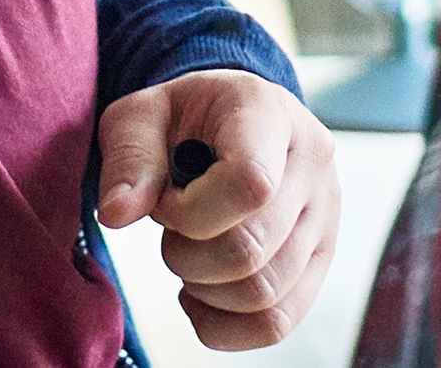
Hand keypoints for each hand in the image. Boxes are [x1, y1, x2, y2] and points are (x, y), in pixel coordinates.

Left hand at [91, 68, 342, 349]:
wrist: (229, 120)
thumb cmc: (184, 118)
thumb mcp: (141, 117)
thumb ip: (128, 160)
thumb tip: (116, 214)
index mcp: (269, 114)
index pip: (252, 183)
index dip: (194, 212)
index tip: (165, 202)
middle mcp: (312, 164)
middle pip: (252, 249)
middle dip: (188, 256)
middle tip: (171, 230)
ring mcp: (324, 215)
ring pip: (266, 294)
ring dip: (206, 289)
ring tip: (190, 253)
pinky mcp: (321, 259)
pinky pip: (278, 323)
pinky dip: (226, 326)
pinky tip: (200, 294)